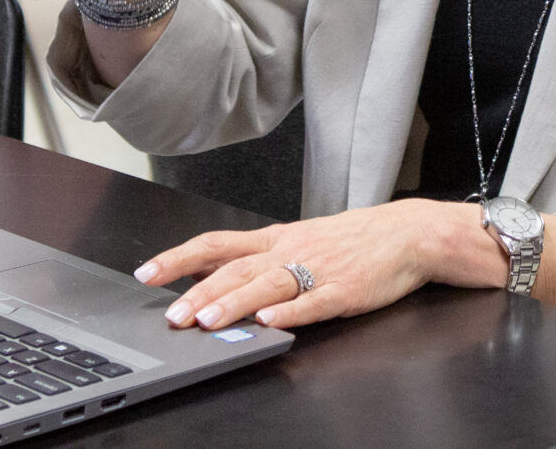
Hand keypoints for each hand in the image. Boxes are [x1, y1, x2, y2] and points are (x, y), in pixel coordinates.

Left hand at [137, 200, 497, 332]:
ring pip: (269, 284)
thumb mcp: (300, 239)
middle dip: (200, 292)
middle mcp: (291, 250)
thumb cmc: (353, 240)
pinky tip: (272, 321)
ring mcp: (318, 270)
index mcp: (277, 239)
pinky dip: (292, 311)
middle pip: (237, 268)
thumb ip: (260, 259)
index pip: (218, 244)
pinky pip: (315, 302)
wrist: (409, 233)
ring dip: (236, 303)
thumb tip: (211, 276)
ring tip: (209, 322)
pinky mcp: (346, 290)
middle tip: (172, 315)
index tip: (147, 272)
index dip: (180, 258)